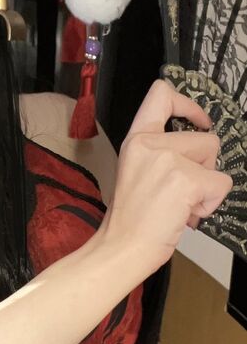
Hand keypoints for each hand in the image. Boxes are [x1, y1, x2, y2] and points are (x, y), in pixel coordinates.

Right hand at [96, 79, 232, 276]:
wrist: (122, 247)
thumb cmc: (130, 219)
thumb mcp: (136, 171)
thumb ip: (160, 153)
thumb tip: (197, 152)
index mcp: (137, 139)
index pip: (162, 95)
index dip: (189, 106)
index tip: (199, 121)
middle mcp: (150, 142)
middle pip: (205, 138)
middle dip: (205, 166)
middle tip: (183, 191)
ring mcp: (168, 159)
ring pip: (214, 159)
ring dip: (207, 185)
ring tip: (182, 203)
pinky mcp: (185, 179)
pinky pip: (221, 184)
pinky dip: (211, 203)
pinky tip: (187, 214)